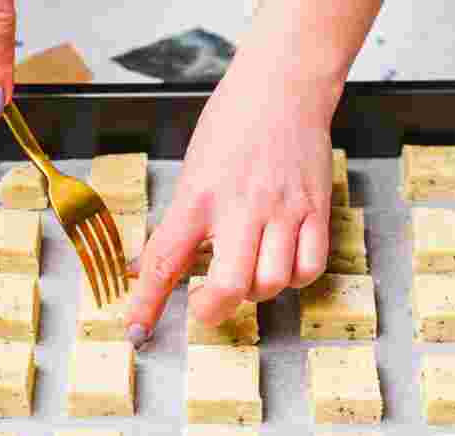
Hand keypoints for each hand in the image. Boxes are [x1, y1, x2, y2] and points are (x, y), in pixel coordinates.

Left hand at [123, 63, 339, 346]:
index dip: (148, 303)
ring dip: (257, 292)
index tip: (138, 331)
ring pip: (273, 282)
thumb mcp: (192, 171)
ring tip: (249, 272)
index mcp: (199, 196)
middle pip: (230, 286)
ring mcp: (283, 210)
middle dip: (213, 309)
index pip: (165, 260)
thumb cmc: (233, 124)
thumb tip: (148, 267)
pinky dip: (294, 279)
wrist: (284, 86)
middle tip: (206, 305)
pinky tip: (282, 264)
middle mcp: (241, 206)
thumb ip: (176, 224)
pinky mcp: (316, 210)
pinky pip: (309, 267)